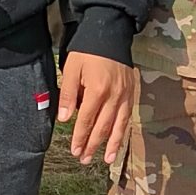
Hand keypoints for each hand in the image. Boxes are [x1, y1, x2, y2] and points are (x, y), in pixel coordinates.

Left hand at [57, 51, 136, 166]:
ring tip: (105, 160)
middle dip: (93, 144)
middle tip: (84, 159)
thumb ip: (68, 94)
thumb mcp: (71, 68)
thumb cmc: (87, 51)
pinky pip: (127, 118)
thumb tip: (65, 119)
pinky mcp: (131, 94)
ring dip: (111, 145)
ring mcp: (125, 96)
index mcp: (97, 90)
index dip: (80, 136)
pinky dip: (122, 133)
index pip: (87, 120)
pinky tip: (118, 144)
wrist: (111, 34)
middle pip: (103, 126)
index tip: (74, 150)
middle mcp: (114, 96)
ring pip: (118, 126)